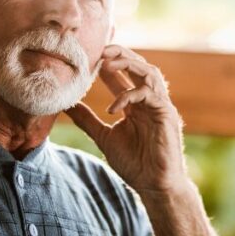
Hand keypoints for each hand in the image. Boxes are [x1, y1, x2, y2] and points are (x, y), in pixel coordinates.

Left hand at [65, 45, 187, 192]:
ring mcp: (160, 106)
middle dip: (120, 54)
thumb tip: (67, 105)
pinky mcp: (167, 115)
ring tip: (107, 63)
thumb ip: (87, 120)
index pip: (124, 74)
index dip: (109, 62)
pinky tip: (113, 107)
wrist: (154, 185)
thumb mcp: (103, 137)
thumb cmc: (135, 164)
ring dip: (129, 63)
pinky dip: (129, 96)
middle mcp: (150, 101)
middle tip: (99, 50)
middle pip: (140, 65)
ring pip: (150, 72)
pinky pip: (149, 94)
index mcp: (137, 104)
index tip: (88, 57)